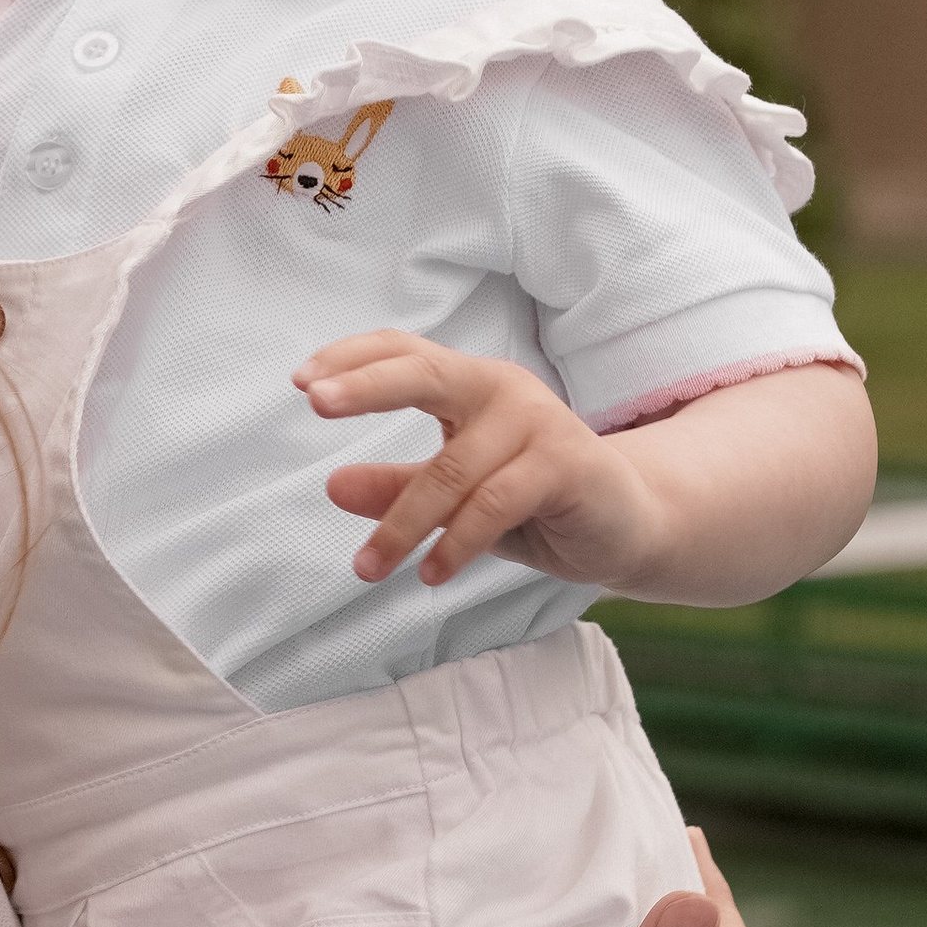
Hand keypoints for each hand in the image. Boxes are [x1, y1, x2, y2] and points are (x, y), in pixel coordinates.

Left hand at [295, 327, 656, 589]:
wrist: (627, 523)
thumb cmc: (532, 502)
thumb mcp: (456, 496)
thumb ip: (399, 486)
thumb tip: (333, 485)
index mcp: (470, 383)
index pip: (403, 351)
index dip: (351, 359)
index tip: (300, 383)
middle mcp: (502, 389)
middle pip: (424, 373)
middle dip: (366, 386)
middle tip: (315, 402)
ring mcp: (538, 422)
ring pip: (451, 469)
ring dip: (403, 524)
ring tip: (367, 569)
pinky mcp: (565, 464)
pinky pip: (494, 504)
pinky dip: (456, 544)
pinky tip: (431, 574)